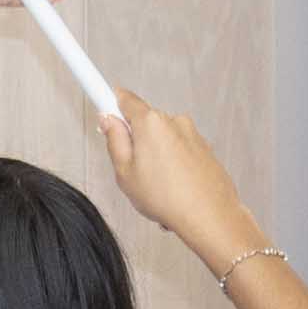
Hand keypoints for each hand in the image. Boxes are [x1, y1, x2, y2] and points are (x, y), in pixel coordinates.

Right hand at [103, 90, 265, 269]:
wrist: (210, 216)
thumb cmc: (167, 198)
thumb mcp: (124, 173)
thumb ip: (114, 141)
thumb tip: (108, 121)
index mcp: (150, 122)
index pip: (123, 99)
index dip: (108, 101)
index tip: (96, 92)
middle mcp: (174, 121)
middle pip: (144, 123)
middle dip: (135, 141)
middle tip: (132, 171)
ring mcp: (193, 134)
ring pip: (163, 141)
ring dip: (156, 159)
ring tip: (157, 188)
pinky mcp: (206, 149)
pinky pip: (180, 153)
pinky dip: (174, 169)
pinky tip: (174, 192)